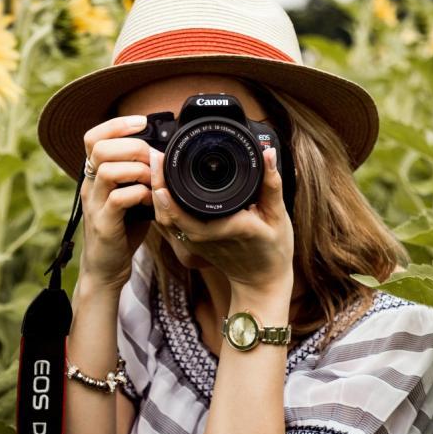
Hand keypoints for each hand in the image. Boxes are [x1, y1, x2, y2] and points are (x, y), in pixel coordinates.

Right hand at [79, 115, 152, 290]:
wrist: (106, 268)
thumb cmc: (122, 229)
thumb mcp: (131, 196)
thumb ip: (140, 176)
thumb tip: (163, 155)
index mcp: (94, 176)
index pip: (93, 137)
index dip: (116, 124)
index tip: (142, 121)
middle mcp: (89, 186)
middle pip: (100, 148)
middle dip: (133, 146)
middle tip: (153, 158)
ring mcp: (94, 205)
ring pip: (107, 170)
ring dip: (138, 170)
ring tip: (153, 180)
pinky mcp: (103, 224)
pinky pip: (118, 199)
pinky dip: (140, 194)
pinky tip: (150, 201)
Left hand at [150, 147, 294, 294]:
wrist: (262, 281)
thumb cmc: (273, 250)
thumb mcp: (278, 216)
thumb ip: (271, 183)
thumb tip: (267, 153)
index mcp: (227, 228)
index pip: (189, 213)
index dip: (169, 193)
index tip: (162, 164)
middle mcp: (206, 238)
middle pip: (168, 213)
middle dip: (157, 183)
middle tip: (154, 155)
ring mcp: (196, 244)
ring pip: (165, 219)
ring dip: (156, 193)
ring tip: (156, 165)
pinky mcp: (192, 245)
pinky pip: (170, 224)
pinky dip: (162, 205)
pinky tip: (161, 185)